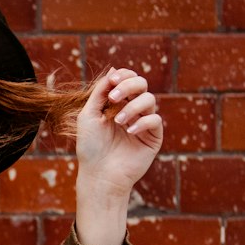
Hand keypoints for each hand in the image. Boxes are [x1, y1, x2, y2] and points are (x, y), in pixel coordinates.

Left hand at [75, 67, 163, 193]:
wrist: (98, 174)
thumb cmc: (90, 147)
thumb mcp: (89, 115)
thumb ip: (100, 92)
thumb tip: (113, 70)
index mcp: (117, 103)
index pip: (127, 79)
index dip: (123, 75)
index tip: (113, 80)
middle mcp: (132, 110)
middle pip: (141, 84)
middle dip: (128, 86)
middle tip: (114, 98)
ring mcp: (143, 123)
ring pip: (149, 100)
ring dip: (133, 106)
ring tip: (118, 121)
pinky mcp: (153, 137)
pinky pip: (155, 120)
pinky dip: (142, 122)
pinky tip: (129, 131)